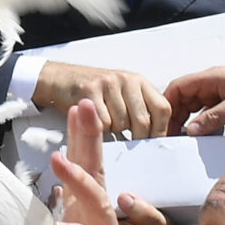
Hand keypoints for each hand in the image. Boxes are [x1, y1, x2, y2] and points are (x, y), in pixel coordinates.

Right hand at [32, 62, 170, 137]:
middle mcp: (127, 80)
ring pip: (121, 124)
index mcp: (139, 82)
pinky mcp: (89, 91)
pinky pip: (102, 123)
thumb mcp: (123, 94)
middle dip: (137, 139)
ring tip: (107, 127)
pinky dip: (100, 130)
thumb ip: (140, 108)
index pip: (162, 108)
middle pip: (142, 120)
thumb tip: (155, 137)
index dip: (160, 130)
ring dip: (115, 133)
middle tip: (129, 145)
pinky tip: (95, 124)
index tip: (154, 144)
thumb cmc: (95, 92)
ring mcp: (108, 84)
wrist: (62, 79)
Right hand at [163, 66, 224, 135]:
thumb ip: (214, 117)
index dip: (167, 102)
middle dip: (175, 115)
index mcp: (212, 77)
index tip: (162, 120)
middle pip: (183, 97)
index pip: (179, 86)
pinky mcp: (224, 102)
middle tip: (171, 134)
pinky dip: (199, 122)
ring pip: (192, 106)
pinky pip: (204, 112)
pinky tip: (199, 133)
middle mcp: (211, 83)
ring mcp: (217, 93)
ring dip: (186, 120)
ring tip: (182, 136)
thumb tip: (192, 129)